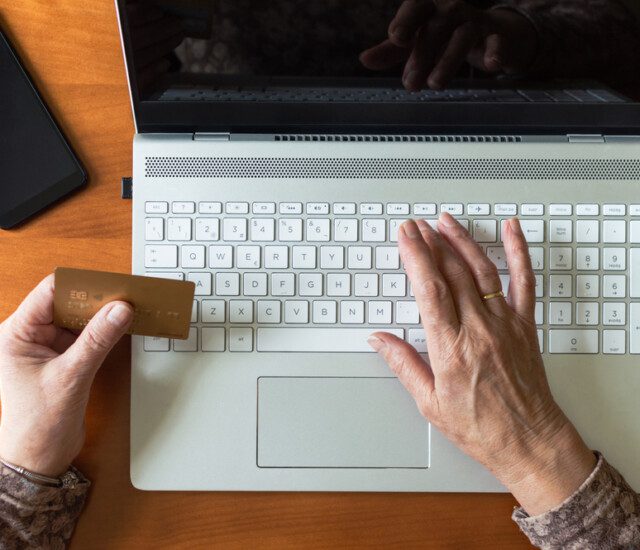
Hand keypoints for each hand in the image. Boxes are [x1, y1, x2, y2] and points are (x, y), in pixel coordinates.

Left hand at [0, 275, 132, 476]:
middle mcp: (30, 336)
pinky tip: (122, 328)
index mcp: (16, 334)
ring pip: (79, 318)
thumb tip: (119, 310)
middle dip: (96, 299)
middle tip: (125, 296)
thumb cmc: (38, 424)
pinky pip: (87, 335)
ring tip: (128, 310)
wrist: (39, 459)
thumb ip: (97, 340)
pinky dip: (105, 331)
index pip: (49, 293)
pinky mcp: (65, 359)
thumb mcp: (71, 376)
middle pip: (67, 303)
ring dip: (103, 315)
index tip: (110, 284)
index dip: (80, 285)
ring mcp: (48, 347)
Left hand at [360, 0, 537, 89]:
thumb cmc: (446, 34)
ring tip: (435, 83)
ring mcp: (474, 21)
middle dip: (421, 55)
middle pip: (437, 27)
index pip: (415, 7)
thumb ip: (390, 51)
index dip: (405, 21)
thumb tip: (364, 59)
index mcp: (429, 6)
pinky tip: (491, 64)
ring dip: (448, 60)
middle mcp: (451, 9)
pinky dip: (494, 51)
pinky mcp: (495, 35)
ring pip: (462, 36)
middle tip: (410, 83)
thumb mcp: (415, 41)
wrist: (491, 33)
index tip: (397, 39)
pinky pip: (495, 40)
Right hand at [369, 215, 594, 515]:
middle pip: (453, 274)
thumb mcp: (430, 403)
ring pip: (482, 271)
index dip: (416, 257)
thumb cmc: (482, 427)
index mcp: (452, 349)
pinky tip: (512, 231)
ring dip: (462, 242)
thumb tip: (379, 339)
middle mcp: (480, 330)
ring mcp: (505, 324)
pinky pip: (524, 282)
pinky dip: (519, 252)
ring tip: (446, 222)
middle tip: (416, 225)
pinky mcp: (524, 325)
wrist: (530, 441)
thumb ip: (404, 364)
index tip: (406, 237)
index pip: (430, 290)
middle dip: (431, 243)